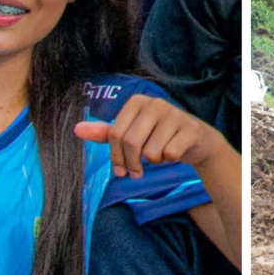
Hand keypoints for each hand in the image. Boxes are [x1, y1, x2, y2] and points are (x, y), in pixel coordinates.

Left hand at [74, 95, 220, 178]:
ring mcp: (174, 114)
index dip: (115, 157)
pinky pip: (170, 154)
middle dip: (132, 164)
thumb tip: (77, 129)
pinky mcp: (189, 128)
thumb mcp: (131, 133)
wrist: (196, 140)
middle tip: (136, 173)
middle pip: (131, 142)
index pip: (115, 133)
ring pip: (151, 151)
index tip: (120, 171)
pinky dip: (169, 160)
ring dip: (153, 161)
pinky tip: (174, 153)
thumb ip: (105, 133)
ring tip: (160, 155)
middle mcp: (154, 103)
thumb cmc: (158, 136)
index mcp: (137, 101)